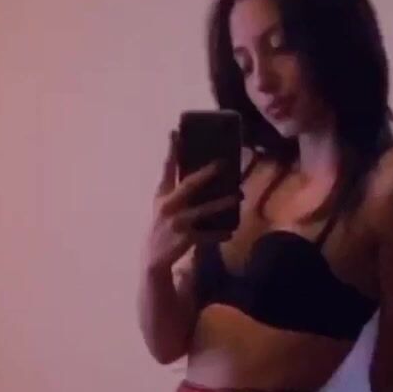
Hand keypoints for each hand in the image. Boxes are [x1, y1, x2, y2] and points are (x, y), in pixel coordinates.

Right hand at [142, 130, 239, 274]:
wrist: (153, 259)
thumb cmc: (163, 227)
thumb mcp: (163, 207)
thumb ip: (175, 190)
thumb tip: (198, 173)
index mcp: (162, 196)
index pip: (166, 169)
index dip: (171, 151)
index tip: (175, 132)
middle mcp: (168, 207)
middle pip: (189, 185)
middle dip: (206, 173)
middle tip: (222, 163)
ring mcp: (177, 223)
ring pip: (204, 210)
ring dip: (223, 203)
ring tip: (239, 196)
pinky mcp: (186, 239)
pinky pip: (208, 235)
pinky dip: (220, 233)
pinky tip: (231, 231)